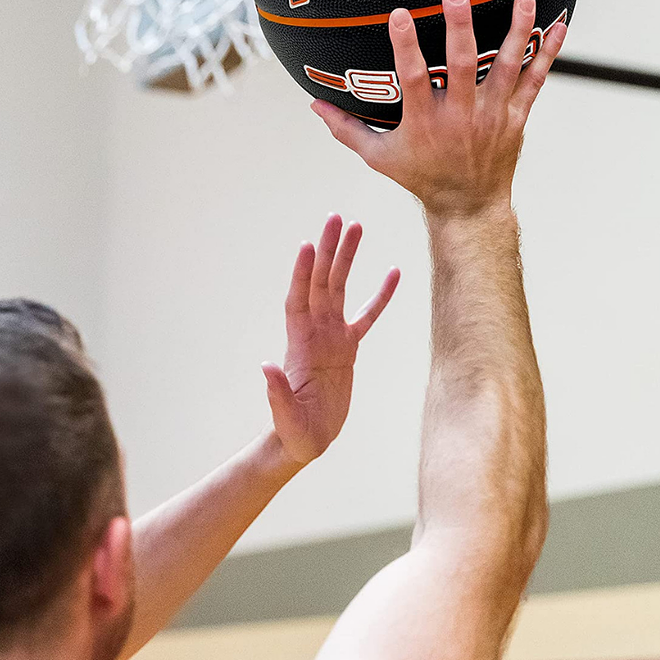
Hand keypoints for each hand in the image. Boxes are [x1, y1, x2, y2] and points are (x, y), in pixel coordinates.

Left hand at [262, 214, 399, 466]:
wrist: (305, 441)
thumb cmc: (292, 431)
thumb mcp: (284, 416)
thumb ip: (276, 392)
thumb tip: (266, 366)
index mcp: (299, 345)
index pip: (299, 301)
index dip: (302, 274)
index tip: (308, 245)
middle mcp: (314, 333)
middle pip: (321, 283)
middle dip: (328, 251)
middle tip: (337, 219)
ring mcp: (332, 337)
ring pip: (341, 289)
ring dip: (347, 259)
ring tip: (357, 227)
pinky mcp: (348, 348)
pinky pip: (367, 315)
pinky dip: (380, 295)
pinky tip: (394, 272)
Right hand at [311, 0, 566, 216]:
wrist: (469, 206)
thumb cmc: (420, 178)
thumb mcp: (378, 158)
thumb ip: (346, 129)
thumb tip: (314, 105)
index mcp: (425, 122)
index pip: (414, 79)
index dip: (406, 46)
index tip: (399, 14)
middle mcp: (461, 116)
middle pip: (463, 65)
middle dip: (459, 26)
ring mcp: (492, 115)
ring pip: (507, 67)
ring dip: (516, 31)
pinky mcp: (516, 117)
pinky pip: (535, 81)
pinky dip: (547, 54)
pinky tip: (559, 24)